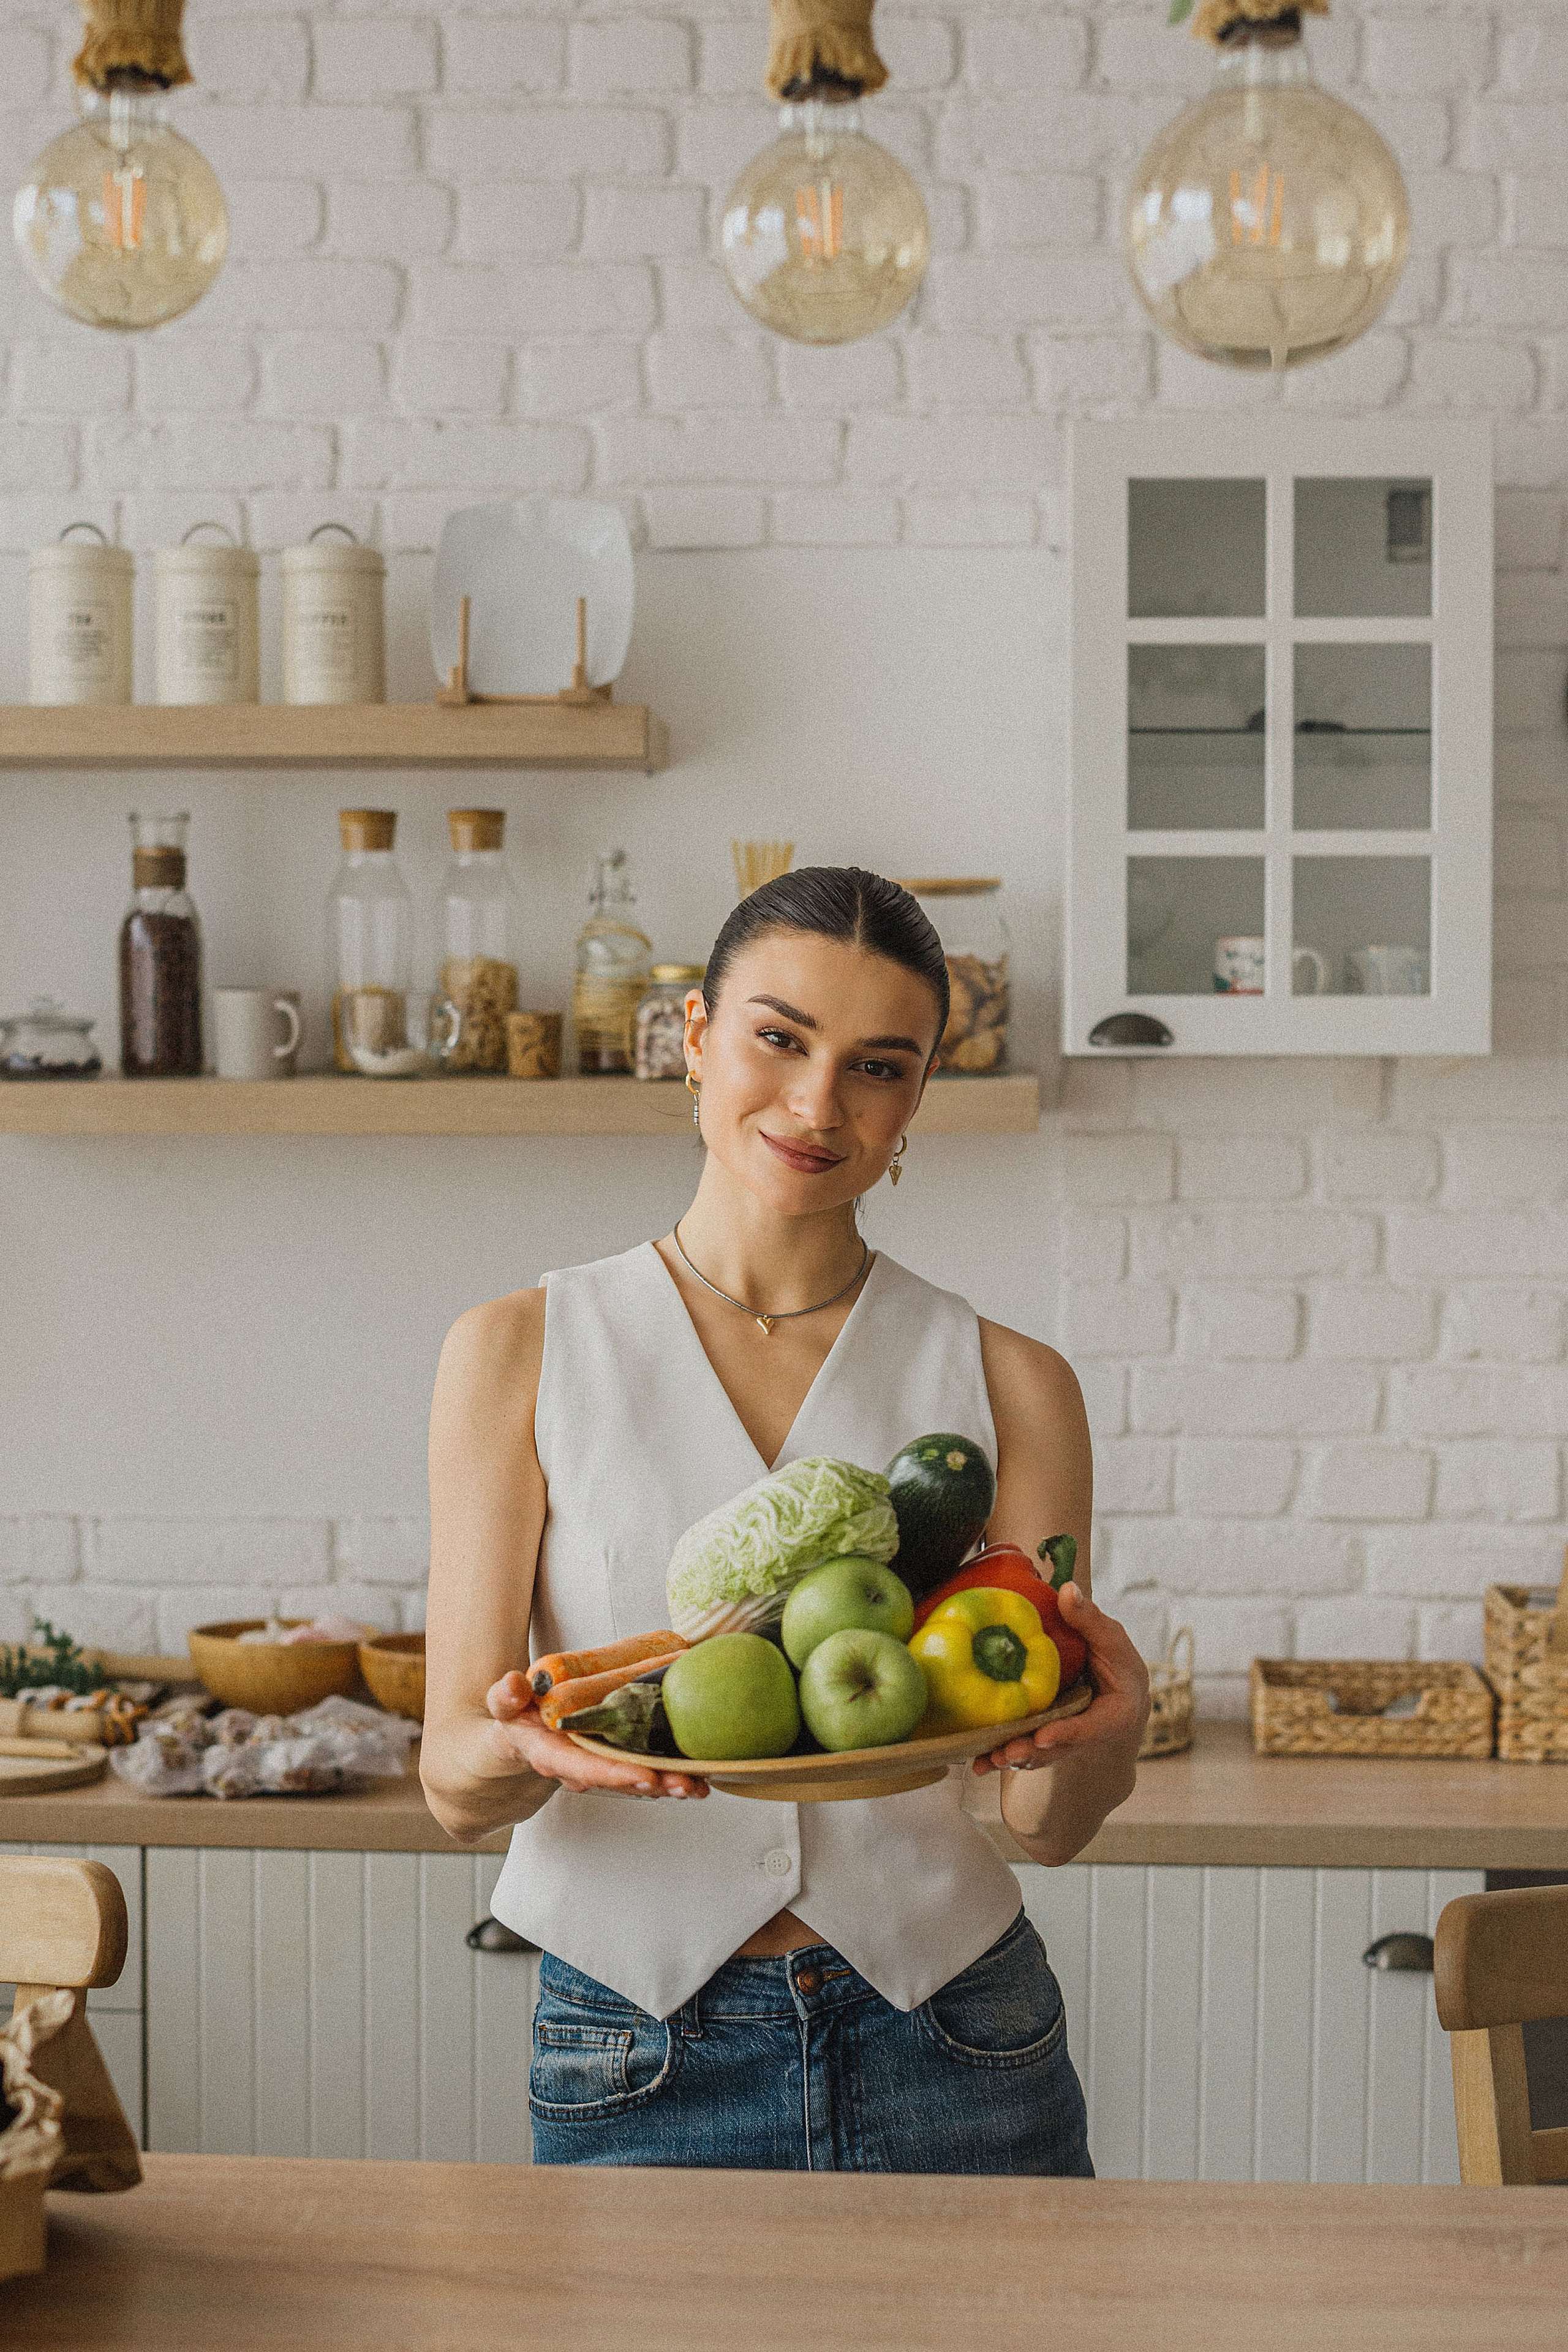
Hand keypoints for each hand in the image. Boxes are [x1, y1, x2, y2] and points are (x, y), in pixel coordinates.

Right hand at [485, 1671, 708, 1799]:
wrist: (518, 1736)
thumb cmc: (516, 1716)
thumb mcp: (504, 1704)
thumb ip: (506, 1696)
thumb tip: (513, 1685)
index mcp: (550, 1755)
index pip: (583, 1769)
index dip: (614, 1775)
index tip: (645, 1777)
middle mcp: (578, 1769)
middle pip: (618, 1781)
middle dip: (653, 1783)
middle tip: (687, 1784)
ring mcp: (599, 1768)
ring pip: (636, 1781)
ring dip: (669, 1784)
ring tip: (700, 1785)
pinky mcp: (615, 1763)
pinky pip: (644, 1772)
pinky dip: (671, 1775)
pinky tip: (700, 1779)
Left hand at [970, 1583, 1149, 1777]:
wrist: (1118, 1692)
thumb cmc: (1116, 1663)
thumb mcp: (1111, 1639)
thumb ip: (1090, 1620)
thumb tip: (1068, 1590)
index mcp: (1115, 1714)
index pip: (1091, 1727)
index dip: (1069, 1733)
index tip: (1044, 1736)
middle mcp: (1087, 1734)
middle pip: (1058, 1748)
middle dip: (1031, 1752)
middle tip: (1005, 1753)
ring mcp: (1064, 1741)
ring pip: (1037, 1755)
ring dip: (1011, 1758)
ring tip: (984, 1761)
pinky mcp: (1044, 1739)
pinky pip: (1024, 1749)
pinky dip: (1001, 1756)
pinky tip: (976, 1762)